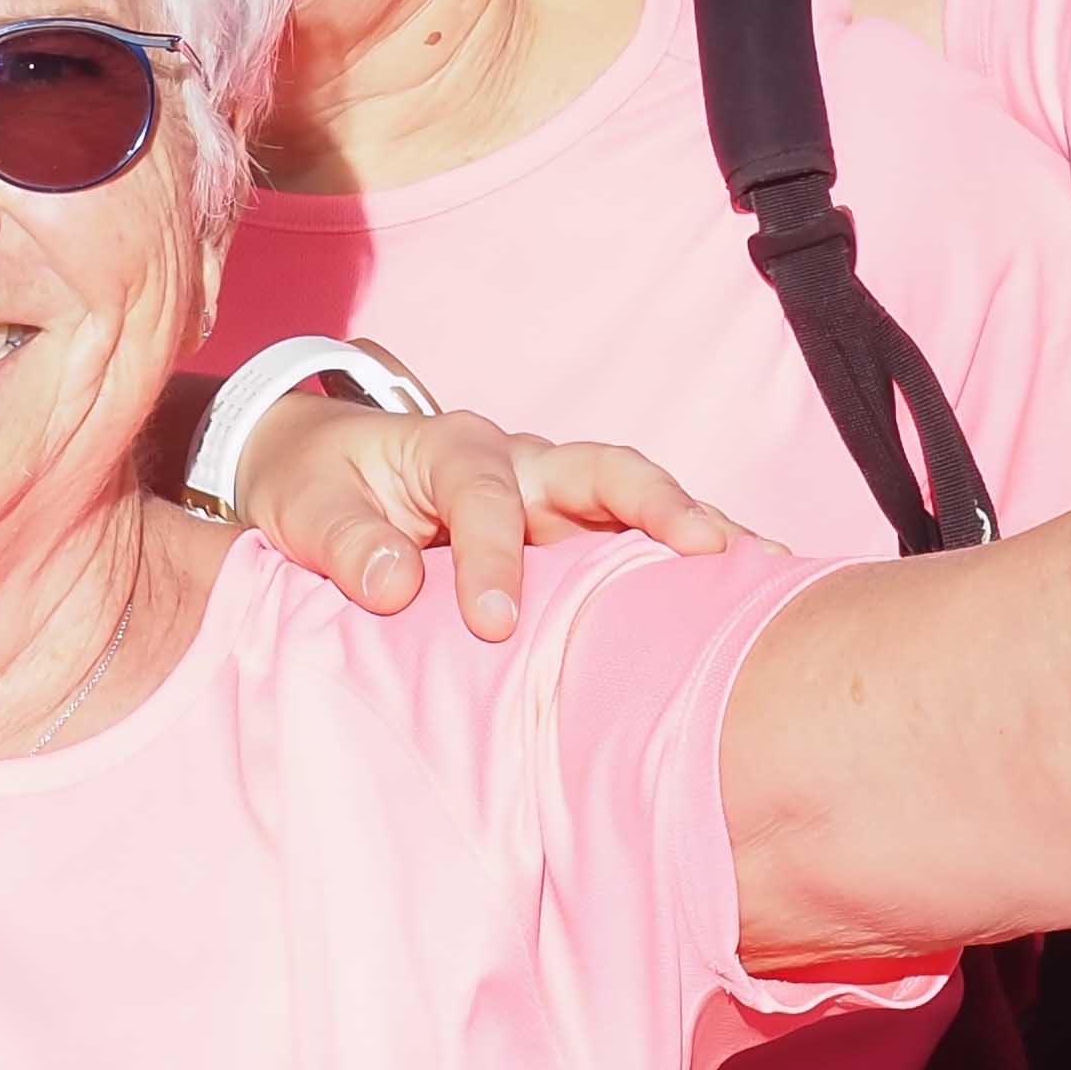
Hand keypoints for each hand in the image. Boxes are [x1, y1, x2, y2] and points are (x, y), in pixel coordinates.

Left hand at [236, 397, 749, 638]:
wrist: (318, 475)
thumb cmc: (313, 487)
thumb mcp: (304, 508)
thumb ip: (346, 544)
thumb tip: (396, 585)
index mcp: (453, 446)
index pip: (485, 496)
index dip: (492, 558)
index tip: (490, 624)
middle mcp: (520, 462)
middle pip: (604, 470)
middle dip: (658, 504)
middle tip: (709, 549)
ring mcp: (554, 498)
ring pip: (636, 504)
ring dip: (698, 533)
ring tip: (766, 574)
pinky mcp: (569, 538)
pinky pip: (633, 546)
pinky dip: (684, 565)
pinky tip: (738, 602)